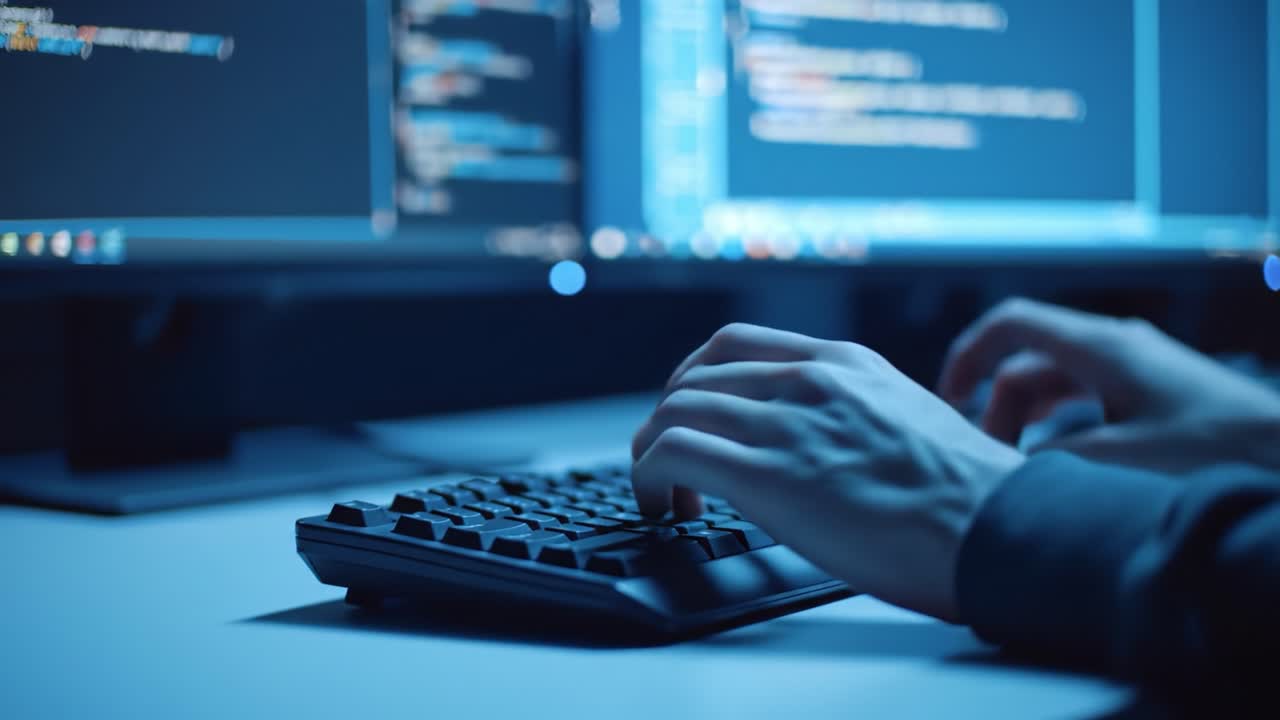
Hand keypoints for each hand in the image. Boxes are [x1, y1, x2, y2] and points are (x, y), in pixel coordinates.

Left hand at [630, 324, 1024, 620]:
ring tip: (662, 495)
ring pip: (673, 411)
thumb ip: (858, 416)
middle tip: (669, 461)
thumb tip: (828, 444)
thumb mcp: (912, 421)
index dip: (693, 379)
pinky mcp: (769, 477)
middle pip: (694, 377)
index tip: (689, 414)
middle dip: (668, 419)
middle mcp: (809, 382)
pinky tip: (666, 509)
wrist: (1001, 529)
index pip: (735, 345)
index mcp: (844, 364)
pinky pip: (673, 453)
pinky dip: (649, 477)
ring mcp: (787, 424)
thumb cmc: (973, 496)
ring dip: (651, 453)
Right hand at [938, 298, 1279, 473]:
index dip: (969, 355)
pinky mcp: (1152, 389)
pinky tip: (1059, 463)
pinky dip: (1058, 424)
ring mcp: (1135, 365)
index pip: (1010, 324)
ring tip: (1016, 466)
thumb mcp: (1122, 458)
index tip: (950, 401)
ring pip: (1055, 382)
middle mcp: (1114, 345)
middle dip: (997, 406)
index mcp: (1100, 347)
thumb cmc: (1217, 448)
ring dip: (1027, 419)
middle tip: (989, 461)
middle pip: (1028, 362)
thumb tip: (1012, 467)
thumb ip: (1056, 458)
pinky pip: (1084, 396)